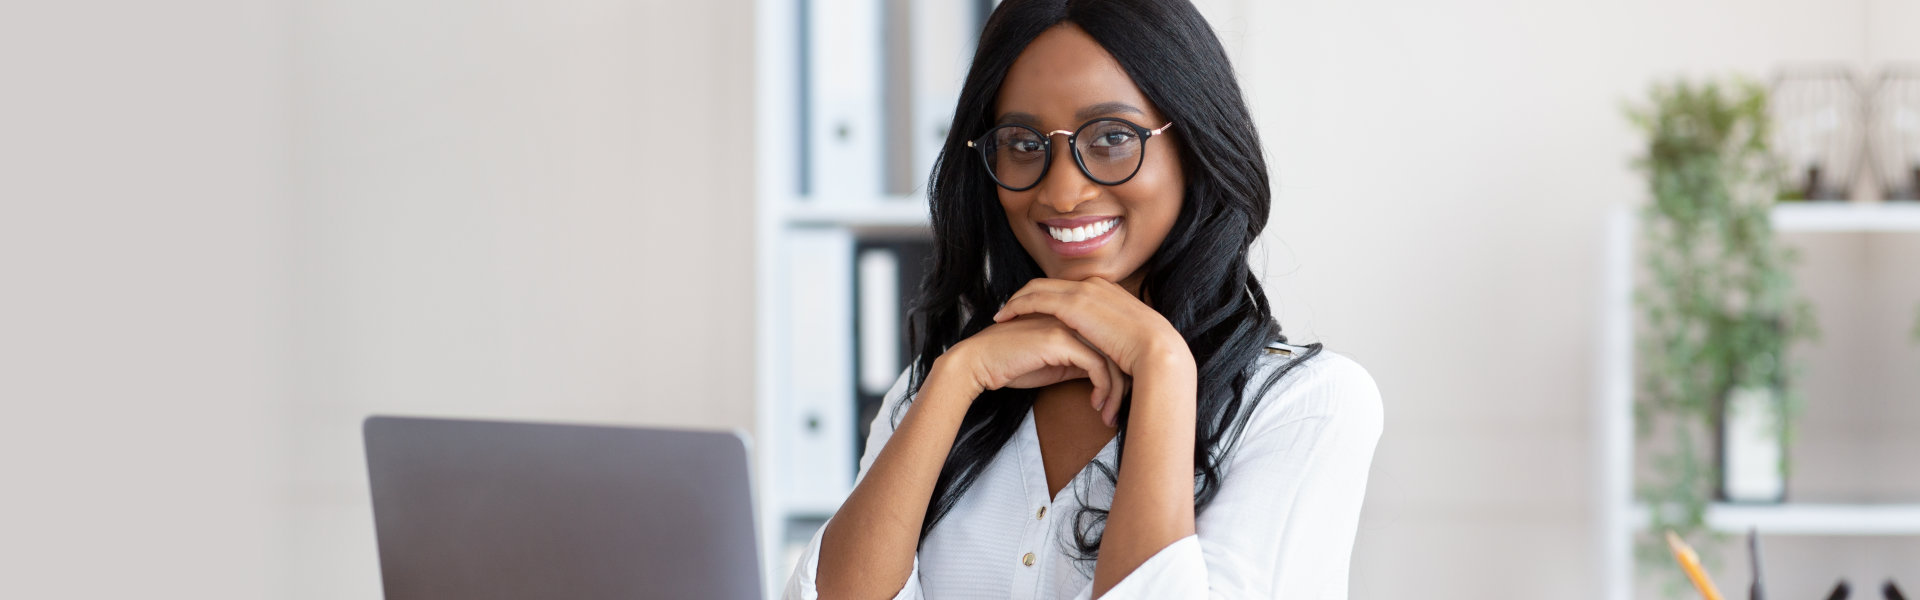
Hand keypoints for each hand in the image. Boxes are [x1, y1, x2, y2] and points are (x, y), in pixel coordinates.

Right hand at [938, 313, 1127, 415]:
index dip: (1120, 372)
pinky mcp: (1060, 340)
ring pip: (1110, 358)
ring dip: (1115, 391)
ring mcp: (1067, 327)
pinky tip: (1095, 404)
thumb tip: (1104, 377)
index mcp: (1073, 321)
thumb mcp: (1055, 365)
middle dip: (1124, 383)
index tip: (1119, 399)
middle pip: (1116, 349)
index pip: (1110, 343)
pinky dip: (1102, 388)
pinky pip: (1096, 365)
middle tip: (1118, 411)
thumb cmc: (1011, 365)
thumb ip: (1079, 362)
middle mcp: (1073, 319)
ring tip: (1109, 414)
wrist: (978, 363)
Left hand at [990, 277, 1190, 376]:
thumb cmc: (1148, 354)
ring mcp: (1083, 291)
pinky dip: (1017, 305)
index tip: (1032, 310)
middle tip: (1008, 308)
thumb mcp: (1129, 339)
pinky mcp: (1073, 304)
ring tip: (1001, 314)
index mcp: (1107, 291)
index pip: (1068, 288)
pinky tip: (1004, 317)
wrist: (1157, 351)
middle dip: (1026, 294)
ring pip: (1037, 288)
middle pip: (1049, 283)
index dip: (1047, 297)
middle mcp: (1094, 284)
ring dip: (1017, 300)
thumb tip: (1107, 349)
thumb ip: (1113, 336)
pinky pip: (1034, 299)